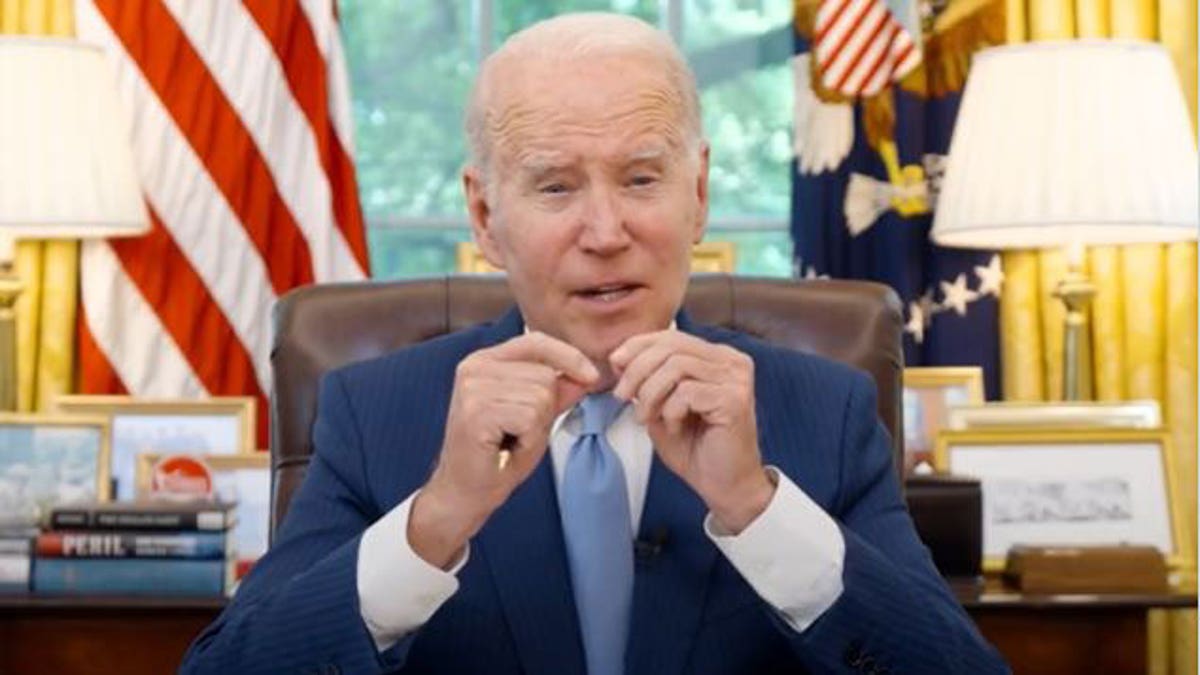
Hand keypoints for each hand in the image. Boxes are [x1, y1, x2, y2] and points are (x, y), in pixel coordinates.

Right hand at [410, 332, 597, 567]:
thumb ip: (558, 392)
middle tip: (519, 431)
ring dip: (536, 427)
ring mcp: (472, 388)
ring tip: (512, 439)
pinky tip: (507, 447)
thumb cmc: (496, 455)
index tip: (591, 375)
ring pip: (540, 396)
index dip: (568, 356)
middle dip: (546, 409)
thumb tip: (586, 373)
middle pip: (544, 374)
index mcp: (485, 361)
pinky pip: (529, 417)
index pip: (536, 341)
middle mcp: (474, 368)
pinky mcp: (476, 412)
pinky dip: (528, 439)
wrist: (465, 492)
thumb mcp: (535, 416)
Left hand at [610, 332, 772, 533]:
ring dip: (650, 393)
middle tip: (622, 396)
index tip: (615, 364)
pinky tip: (674, 427)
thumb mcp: (661, 406)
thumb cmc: (696, 449)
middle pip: (671, 346)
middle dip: (637, 370)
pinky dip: (670, 410)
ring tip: (646, 417)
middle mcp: (731, 362)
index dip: (637, 346)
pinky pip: (687, 392)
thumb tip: (619, 357)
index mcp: (717, 357)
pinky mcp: (735, 400)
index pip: (671, 336)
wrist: (724, 486)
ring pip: (676, 366)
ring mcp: (736, 380)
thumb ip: (647, 380)